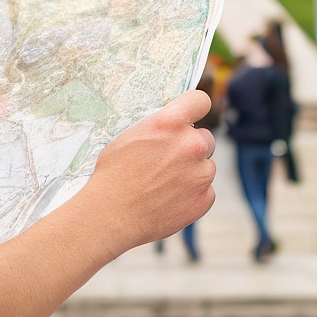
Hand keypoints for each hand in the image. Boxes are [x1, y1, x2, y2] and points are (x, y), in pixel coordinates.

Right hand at [76, 90, 216, 247]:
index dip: (195, 108)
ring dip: (193, 171)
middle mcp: (191, 145)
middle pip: (205, 137)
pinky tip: (169, 199)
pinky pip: (206, 191)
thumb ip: (159, 127)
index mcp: (170, 123)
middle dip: (191, 146)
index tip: (190, 116)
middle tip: (169, 160)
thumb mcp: (129, 136)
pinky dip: (193, 195)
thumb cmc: (112, 174)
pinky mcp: (205, 199)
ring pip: (207, 166)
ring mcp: (201, 174)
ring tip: (165, 184)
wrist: (110, 215)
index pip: (200, 100)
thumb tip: (171, 125)